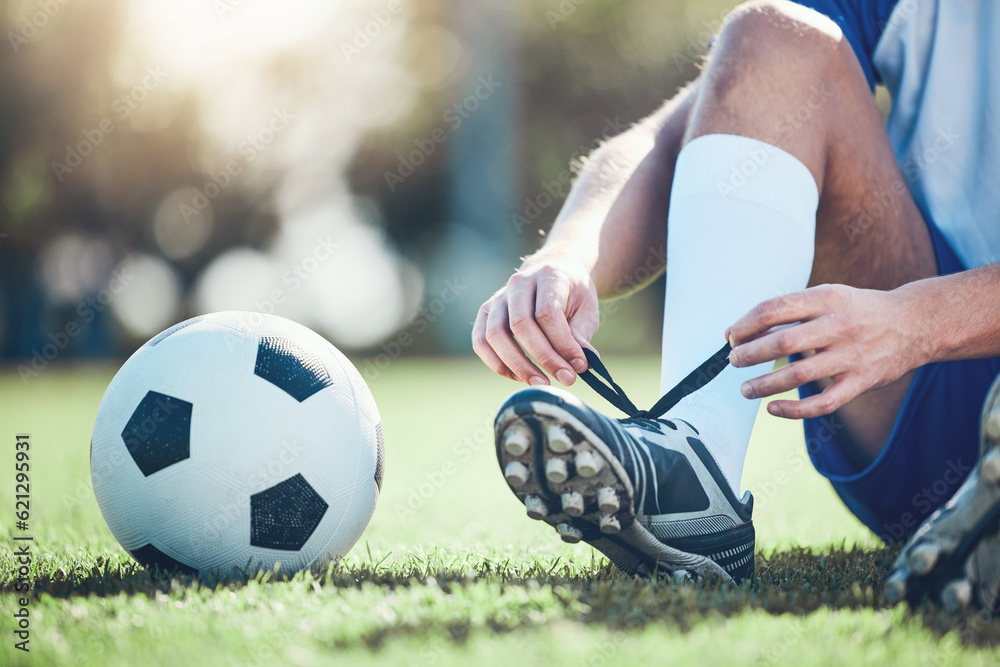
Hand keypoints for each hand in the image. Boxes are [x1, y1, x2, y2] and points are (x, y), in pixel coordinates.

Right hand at [472, 256, 598, 384]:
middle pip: (520, 324)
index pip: (547, 313)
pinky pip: (480, 341)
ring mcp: (498, 297)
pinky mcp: (486, 313)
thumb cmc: (573, 295)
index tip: (580, 365)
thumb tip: (581, 364)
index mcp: (547, 275)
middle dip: (544, 357)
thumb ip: (581, 335)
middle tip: (566, 378)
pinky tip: (519, 376)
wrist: (554, 272)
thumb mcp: (586, 309)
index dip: (563, 343)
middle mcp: (518, 283)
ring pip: (495, 334)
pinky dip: (497, 363)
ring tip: (541, 383)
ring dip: (517, 365)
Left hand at [725, 284, 930, 418]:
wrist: (916, 323)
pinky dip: (794, 410)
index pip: (773, 310)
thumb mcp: (828, 296)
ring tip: (745, 389)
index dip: (745, 325)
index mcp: (826, 298)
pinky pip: (823, 403)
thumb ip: (790, 310)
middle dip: (749, 355)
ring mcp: (852, 355)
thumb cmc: (858, 311)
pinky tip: (773, 408)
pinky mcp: (862, 381)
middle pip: (781, 343)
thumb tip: (741, 331)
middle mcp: (839, 325)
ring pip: (798, 376)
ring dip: (764, 385)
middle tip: (733, 362)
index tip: (731, 337)